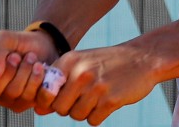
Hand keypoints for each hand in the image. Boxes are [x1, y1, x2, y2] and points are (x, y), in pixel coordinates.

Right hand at [0, 29, 57, 112]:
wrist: (45, 46)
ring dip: (25, 71)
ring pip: (13, 94)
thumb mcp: (5, 39)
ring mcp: (8, 99)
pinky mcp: (26, 103)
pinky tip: (40, 68)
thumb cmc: (19, 43)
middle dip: (8, 71)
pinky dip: (37, 79)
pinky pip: (30, 98)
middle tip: (16, 56)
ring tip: (32, 58)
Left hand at [35, 43, 157, 125]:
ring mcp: (96, 87)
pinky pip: (93, 121)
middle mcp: (80, 73)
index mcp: (69, 61)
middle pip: (59, 108)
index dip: (51, 101)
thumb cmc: (106, 64)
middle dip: (69, 108)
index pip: (44, 92)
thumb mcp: (80, 65)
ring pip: (76, 116)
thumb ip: (58, 85)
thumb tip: (38, 109)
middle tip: (83, 98)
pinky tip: (106, 102)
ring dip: (85, 112)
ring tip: (96, 98)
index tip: (63, 97)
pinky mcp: (111, 100)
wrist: (140, 58)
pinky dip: (98, 116)